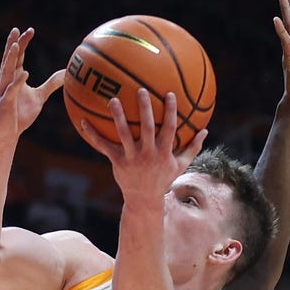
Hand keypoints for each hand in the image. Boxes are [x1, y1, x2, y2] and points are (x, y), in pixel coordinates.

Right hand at [0, 27, 64, 139]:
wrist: (8, 133)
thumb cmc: (20, 115)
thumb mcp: (40, 97)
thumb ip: (51, 84)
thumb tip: (65, 73)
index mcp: (14, 76)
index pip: (18, 56)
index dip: (23, 42)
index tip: (30, 30)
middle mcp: (6, 80)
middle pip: (10, 58)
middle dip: (13, 44)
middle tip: (16, 29)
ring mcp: (4, 91)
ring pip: (6, 71)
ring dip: (11, 58)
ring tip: (16, 45)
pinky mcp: (5, 103)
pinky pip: (11, 90)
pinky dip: (17, 81)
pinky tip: (24, 73)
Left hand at [81, 89, 206, 202]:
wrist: (144, 199)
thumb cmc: (163, 178)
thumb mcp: (180, 165)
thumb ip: (192, 147)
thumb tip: (205, 130)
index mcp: (163, 152)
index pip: (169, 129)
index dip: (170, 112)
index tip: (169, 94)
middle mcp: (148, 153)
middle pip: (147, 128)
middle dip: (145, 109)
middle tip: (141, 90)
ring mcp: (131, 157)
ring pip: (123, 134)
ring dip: (118, 116)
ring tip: (114, 100)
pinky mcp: (117, 161)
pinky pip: (103, 146)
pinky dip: (93, 134)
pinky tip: (83, 122)